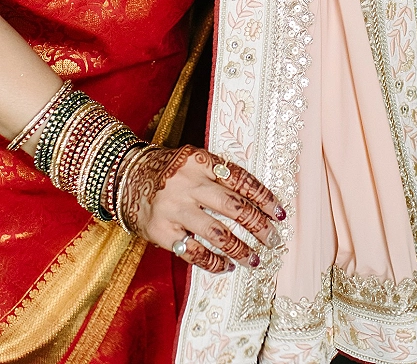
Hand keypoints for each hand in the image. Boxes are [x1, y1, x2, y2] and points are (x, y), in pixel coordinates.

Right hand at [120, 145, 285, 272]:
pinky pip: (194, 252)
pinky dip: (214, 262)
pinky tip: (226, 266)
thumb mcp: (192, 161)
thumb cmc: (167, 170)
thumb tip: (256, 201)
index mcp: (200, 162)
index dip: (263, 198)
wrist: (124, 177)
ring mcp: (175, 208)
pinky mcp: (162, 231)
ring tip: (254, 260)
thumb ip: (218, 175)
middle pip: (234, 207)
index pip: (240, 180)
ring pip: (218, 233)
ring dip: (240, 249)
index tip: (280, 213)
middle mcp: (189, 184)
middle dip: (258, 225)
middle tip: (273, 239)